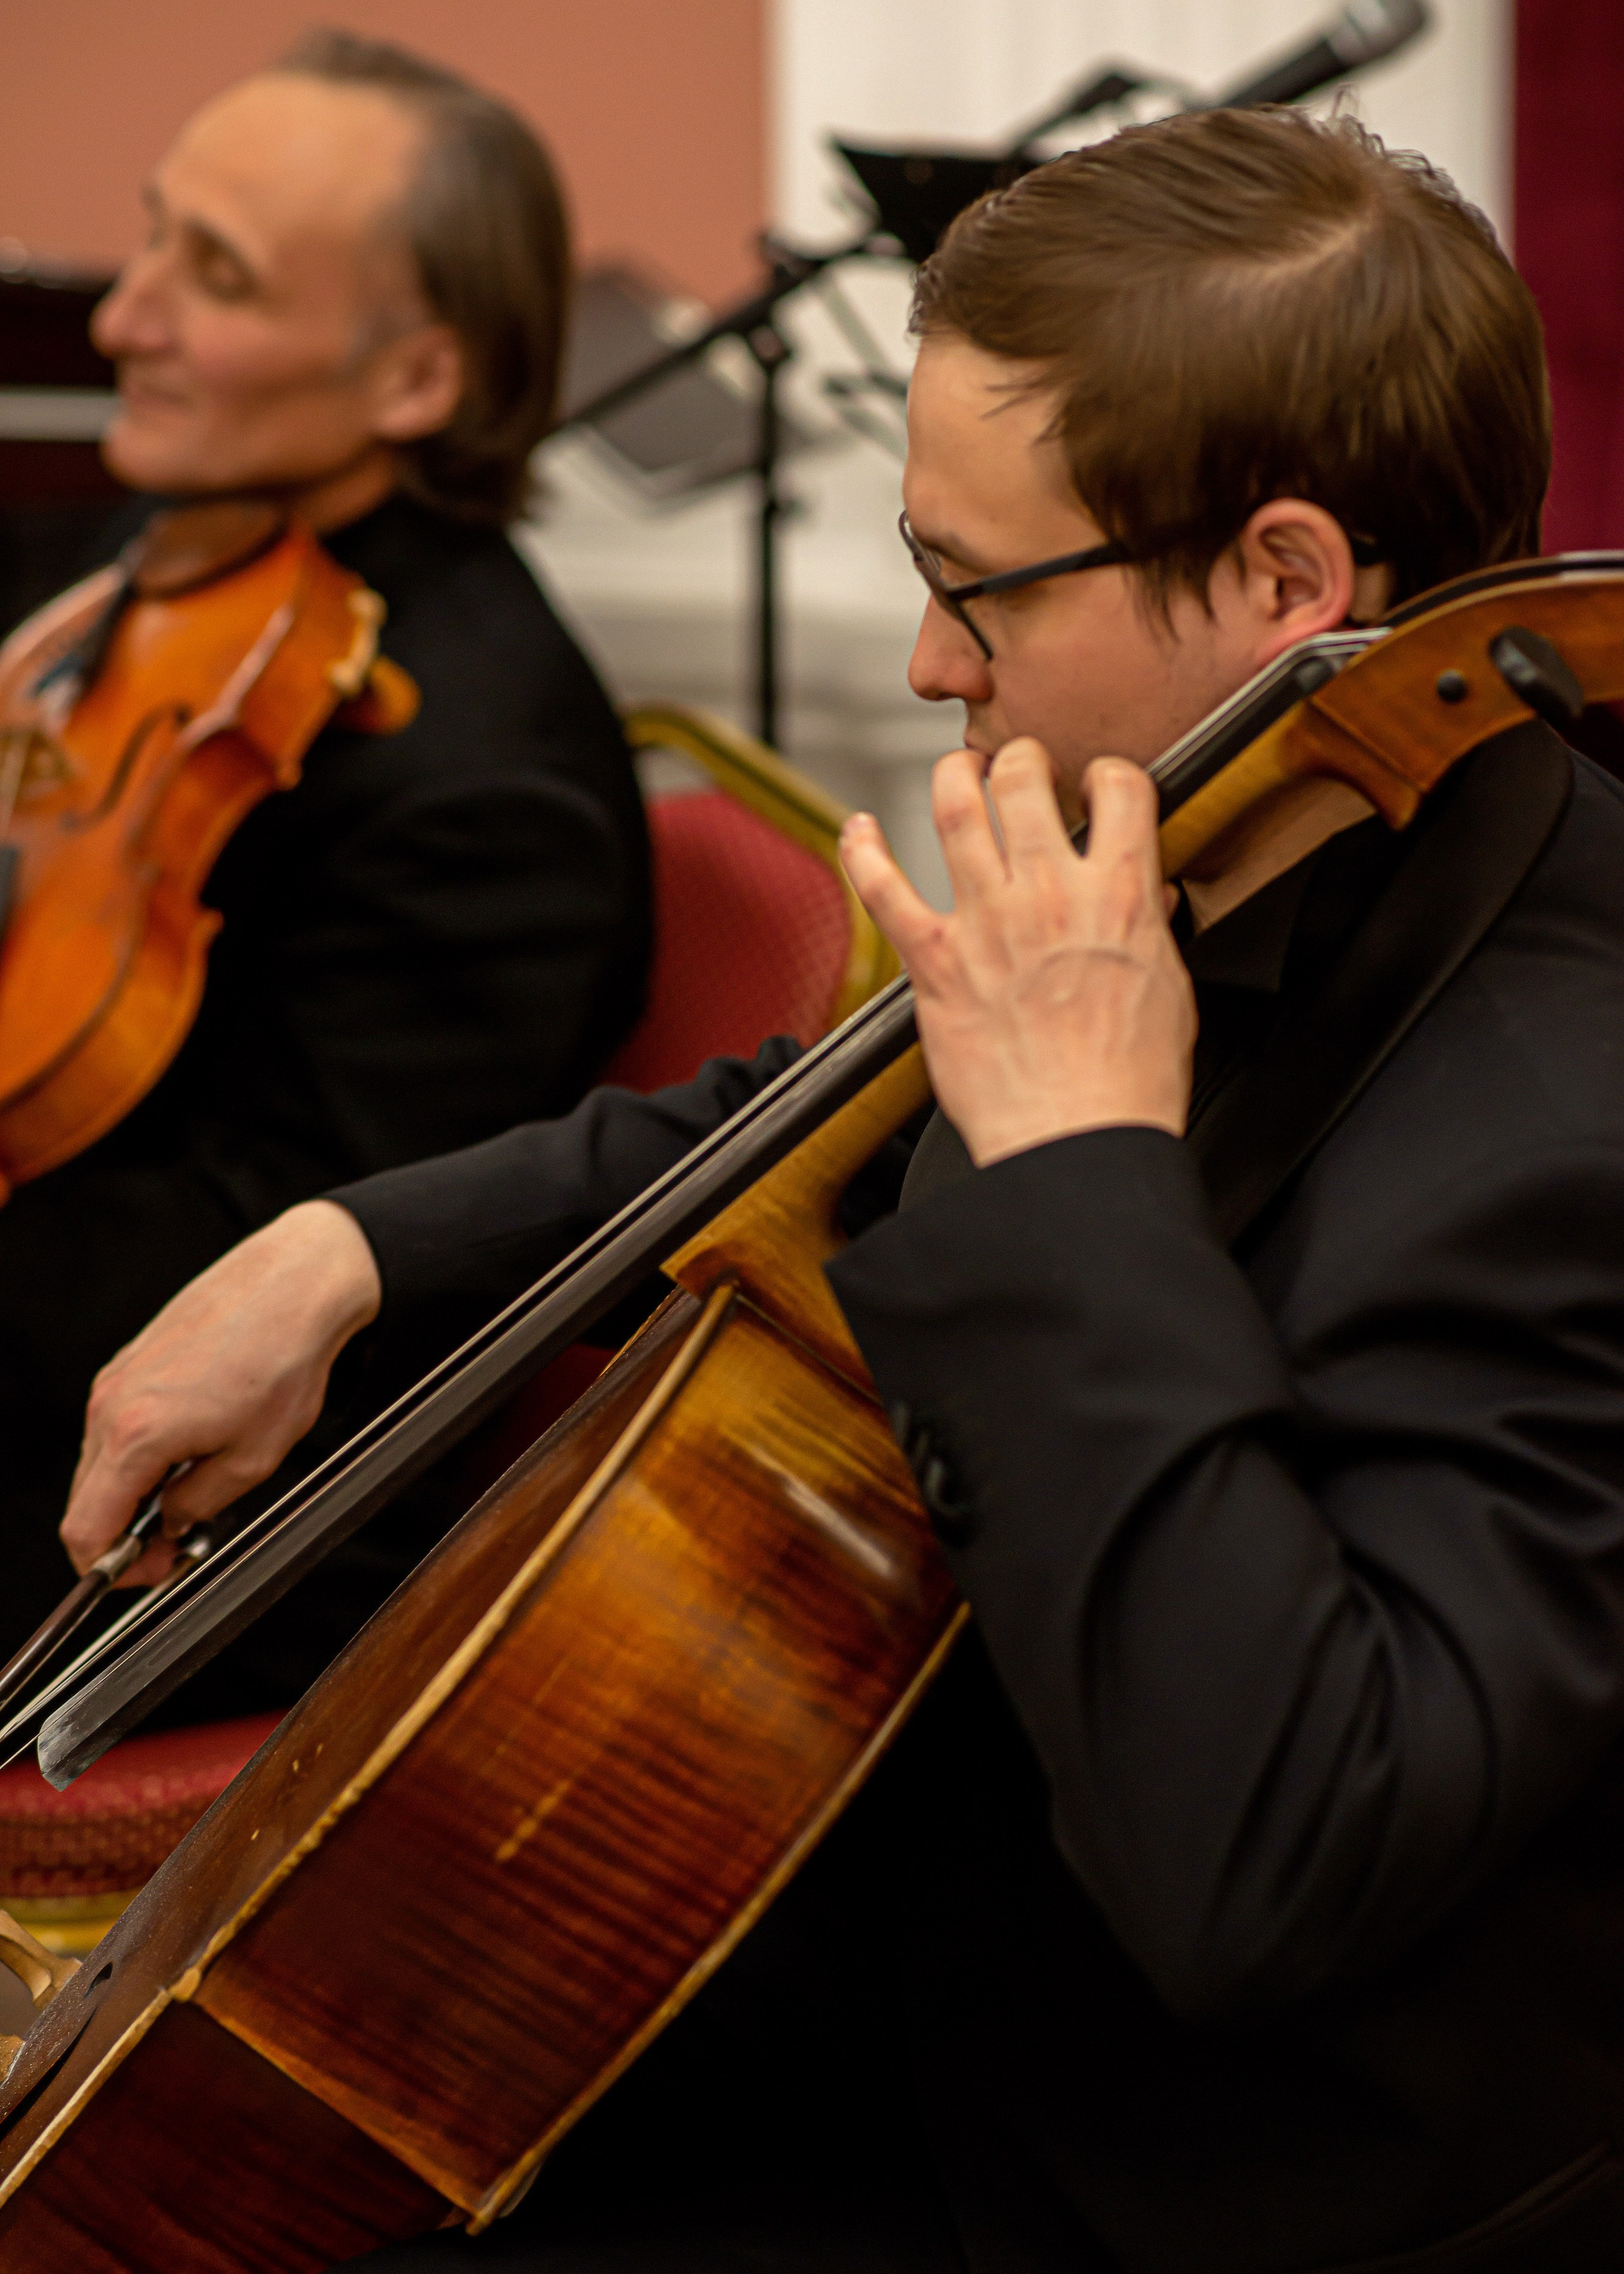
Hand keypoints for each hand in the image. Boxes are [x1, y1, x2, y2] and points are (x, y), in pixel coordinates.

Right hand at [61, 1199, 381, 1587]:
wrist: (294, 1285)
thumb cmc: (282, 1360)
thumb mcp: (252, 1460)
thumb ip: (196, 1506)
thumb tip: (169, 1526)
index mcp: (135, 1435)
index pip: (84, 1531)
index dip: (112, 1568)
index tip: (151, 1569)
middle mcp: (111, 1403)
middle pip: (87, 1500)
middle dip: (127, 1530)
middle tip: (181, 1537)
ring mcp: (116, 1377)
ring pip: (101, 1463)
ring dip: (136, 1488)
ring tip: (195, 1484)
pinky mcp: (131, 1360)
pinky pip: (117, 1425)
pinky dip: (141, 1450)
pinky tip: (192, 1443)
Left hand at [841, 739, 1194, 1166]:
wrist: (1077, 1141)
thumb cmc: (1128, 1085)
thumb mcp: (1169, 991)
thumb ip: (1151, 933)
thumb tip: (1148, 903)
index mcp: (1121, 896)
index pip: (1121, 788)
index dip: (1109, 774)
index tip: (1099, 784)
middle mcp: (1049, 895)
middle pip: (1023, 782)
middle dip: (1019, 759)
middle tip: (1018, 765)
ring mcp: (987, 924)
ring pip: (955, 812)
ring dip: (952, 777)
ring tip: (957, 772)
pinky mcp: (936, 964)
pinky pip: (885, 890)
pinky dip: (864, 851)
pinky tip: (859, 830)